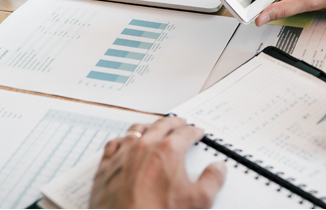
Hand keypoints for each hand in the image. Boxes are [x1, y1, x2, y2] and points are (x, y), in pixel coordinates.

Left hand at [90, 117, 225, 208]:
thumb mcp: (197, 202)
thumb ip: (212, 181)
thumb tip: (218, 169)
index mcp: (168, 151)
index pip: (186, 133)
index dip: (194, 132)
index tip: (197, 133)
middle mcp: (144, 147)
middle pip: (162, 125)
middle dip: (174, 123)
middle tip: (181, 124)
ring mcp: (123, 154)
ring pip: (137, 130)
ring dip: (149, 126)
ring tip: (155, 127)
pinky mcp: (106, 166)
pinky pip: (115, 143)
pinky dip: (123, 139)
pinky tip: (125, 142)